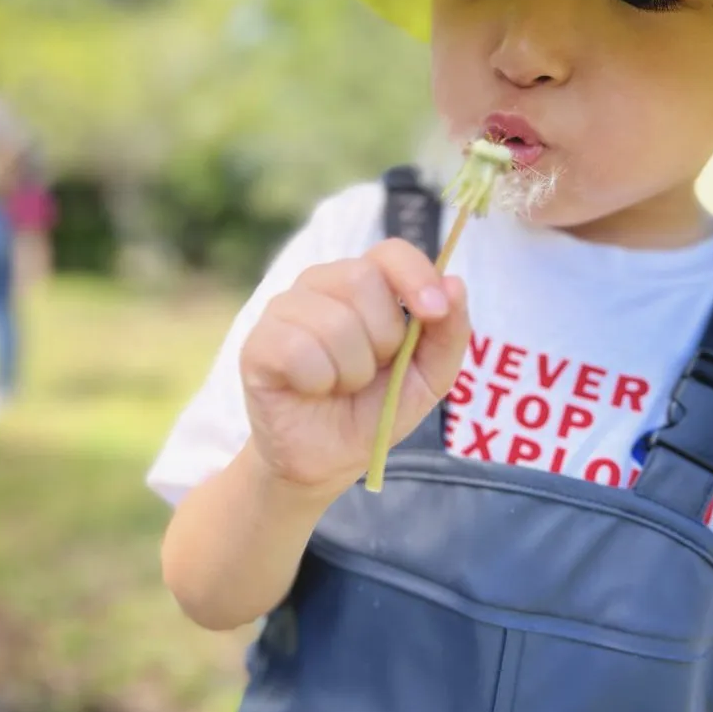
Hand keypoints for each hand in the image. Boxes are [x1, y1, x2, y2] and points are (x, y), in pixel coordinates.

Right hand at [239, 239, 469, 496]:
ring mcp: (284, 309)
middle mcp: (321, 284)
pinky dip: (318, 382)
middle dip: (382, 339)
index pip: (391, 251)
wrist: (327, 460)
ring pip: (333, 321)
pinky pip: (299, 351)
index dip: (416, 276)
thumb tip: (455, 283)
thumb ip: (448, 333)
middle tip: (372, 370)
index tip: (433, 312)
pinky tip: (311, 390)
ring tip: (340, 386)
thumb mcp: (428, 377)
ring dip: (351, 371)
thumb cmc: (375, 408)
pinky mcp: (257, 344)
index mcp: (364, 282)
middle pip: (361, 280)